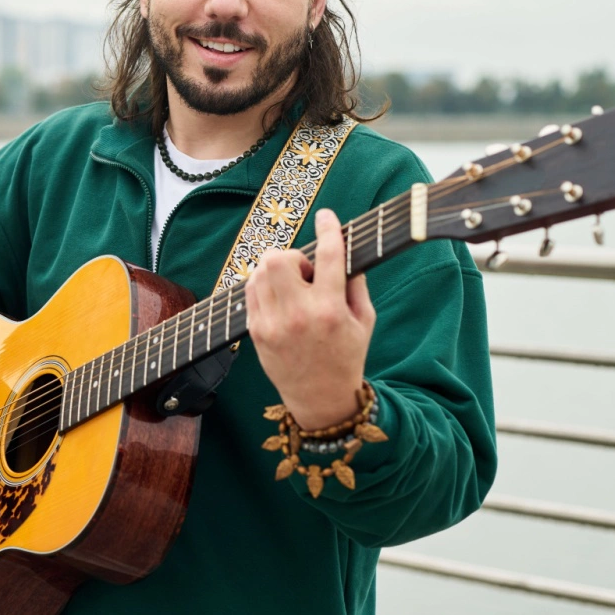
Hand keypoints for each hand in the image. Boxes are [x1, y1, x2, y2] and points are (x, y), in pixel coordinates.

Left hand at [245, 208, 376, 429]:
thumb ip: (356, 285)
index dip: (328, 230)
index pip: (329, 257)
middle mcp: (298, 315)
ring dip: (275, 269)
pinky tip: (279, 297)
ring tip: (293, 287)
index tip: (327, 216)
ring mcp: (272, 324)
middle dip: (293, 256)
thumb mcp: (364, 321)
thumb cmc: (347, 357)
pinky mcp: (256, 331)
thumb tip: (344, 252)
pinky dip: (263, 285)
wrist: (320, 398)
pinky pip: (250, 291)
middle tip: (306, 273)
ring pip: (259, 272)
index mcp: (330, 310)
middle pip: (279, 259)